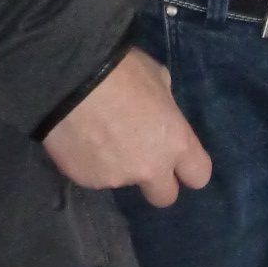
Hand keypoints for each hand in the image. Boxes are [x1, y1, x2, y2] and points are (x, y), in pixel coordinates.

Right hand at [42, 46, 212, 207]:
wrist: (68, 77)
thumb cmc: (119, 69)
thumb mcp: (156, 76)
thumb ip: (164, 103)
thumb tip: (158, 109)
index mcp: (175, 142)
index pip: (199, 175)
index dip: (188, 168)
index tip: (177, 160)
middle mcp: (150, 168)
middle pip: (164, 197)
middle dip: (155, 181)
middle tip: (137, 155)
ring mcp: (116, 178)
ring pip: (122, 181)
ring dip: (116, 164)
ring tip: (96, 133)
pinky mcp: (85, 180)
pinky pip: (92, 175)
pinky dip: (88, 161)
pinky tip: (78, 137)